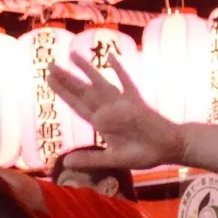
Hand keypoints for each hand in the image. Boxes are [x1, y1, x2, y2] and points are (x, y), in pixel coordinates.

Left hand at [47, 53, 186, 168]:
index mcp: (101, 122)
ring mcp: (122, 104)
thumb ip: (91, 159)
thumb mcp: (113, 159)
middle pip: (83, 91)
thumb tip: (66, 163)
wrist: (168, 148)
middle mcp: (109, 110)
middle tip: (49, 65)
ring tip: (72, 55)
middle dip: (67, 79)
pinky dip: (118, 71)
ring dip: (86, 70)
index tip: (49, 80)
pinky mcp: (136, 101)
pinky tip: (110, 58)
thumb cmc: (143, 154)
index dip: (63, 92)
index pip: (78, 105)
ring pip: (100, 84)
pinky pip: (126, 83)